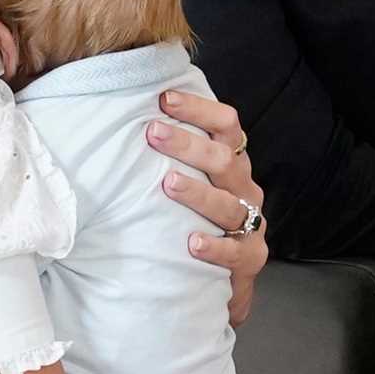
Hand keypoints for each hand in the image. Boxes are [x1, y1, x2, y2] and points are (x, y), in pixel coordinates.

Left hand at [148, 89, 267, 326]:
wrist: (226, 274)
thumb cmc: (199, 216)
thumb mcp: (193, 179)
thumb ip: (171, 155)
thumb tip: (125, 119)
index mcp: (232, 162)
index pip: (226, 125)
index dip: (199, 109)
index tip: (165, 98)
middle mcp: (243, 187)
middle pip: (223, 159)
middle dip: (187, 144)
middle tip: (153, 133)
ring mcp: (250, 222)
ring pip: (227, 203)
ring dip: (197, 192)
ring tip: (169, 183)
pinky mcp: (249, 256)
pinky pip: (235, 251)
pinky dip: (214, 246)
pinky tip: (193, 242)